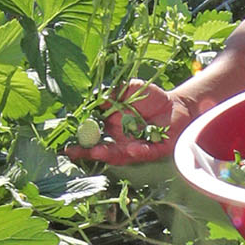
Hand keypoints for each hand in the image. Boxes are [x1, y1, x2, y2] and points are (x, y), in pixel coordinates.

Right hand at [72, 79, 197, 165]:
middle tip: (76, 152)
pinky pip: (146, 152)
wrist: (177, 104)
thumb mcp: (130, 88)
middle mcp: (123, 141)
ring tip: (98, 152)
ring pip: (122, 155)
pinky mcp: (156, 150)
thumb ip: (115, 92)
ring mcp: (138, 146)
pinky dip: (139, 151)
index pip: (93, 138)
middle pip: (103, 150)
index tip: (66, 144)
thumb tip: (97, 97)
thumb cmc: (151, 97)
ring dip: (110, 154)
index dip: (80, 142)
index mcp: (113, 128)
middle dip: (90, 152)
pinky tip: (132, 148)